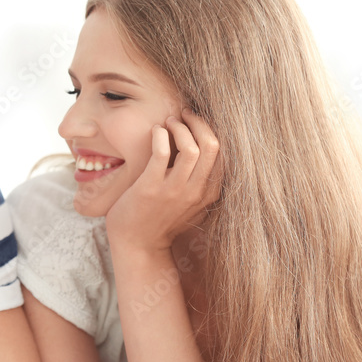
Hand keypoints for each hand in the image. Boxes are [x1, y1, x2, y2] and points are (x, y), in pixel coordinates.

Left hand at [105, 109, 220, 254]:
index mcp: (208, 194)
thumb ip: (203, 186)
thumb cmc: (161, 222)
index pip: (225, 154)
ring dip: (180, 127)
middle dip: (199, 122)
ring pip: (191, 147)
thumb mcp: (192, 207)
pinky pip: (161, 151)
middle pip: (212, 145)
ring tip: (169, 122)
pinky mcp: (150, 188)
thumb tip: (207, 154)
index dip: (212, 131)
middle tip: (184, 115)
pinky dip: (160, 134)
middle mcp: (195, 192)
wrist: (137, 245)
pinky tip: (156, 132)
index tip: (197, 123)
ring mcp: (173, 190)